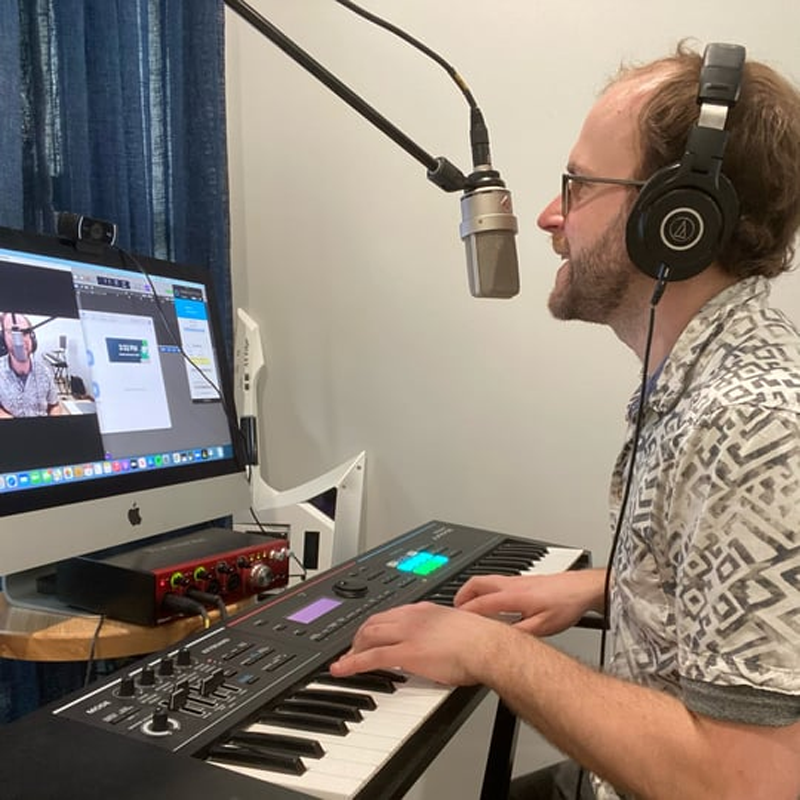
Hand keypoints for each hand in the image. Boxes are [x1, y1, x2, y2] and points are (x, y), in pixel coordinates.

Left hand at [330, 601, 504, 685]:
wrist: (487, 646)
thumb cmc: (482, 642)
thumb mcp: (457, 628)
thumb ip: (443, 632)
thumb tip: (442, 644)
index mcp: (425, 610)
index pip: (391, 613)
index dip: (376, 624)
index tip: (370, 632)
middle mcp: (413, 617)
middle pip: (374, 621)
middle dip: (359, 635)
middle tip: (353, 648)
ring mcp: (408, 633)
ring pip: (369, 635)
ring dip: (353, 648)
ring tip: (346, 660)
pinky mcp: (406, 652)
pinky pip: (372, 657)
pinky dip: (352, 663)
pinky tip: (342, 670)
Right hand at [454, 568, 605, 636]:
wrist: (582, 589)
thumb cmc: (565, 605)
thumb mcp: (543, 627)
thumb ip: (520, 634)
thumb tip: (502, 641)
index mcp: (513, 596)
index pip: (480, 603)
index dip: (464, 613)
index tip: (454, 621)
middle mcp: (512, 584)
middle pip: (477, 583)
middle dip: (462, 595)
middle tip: (455, 608)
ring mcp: (518, 580)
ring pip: (487, 580)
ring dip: (473, 590)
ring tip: (468, 603)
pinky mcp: (524, 579)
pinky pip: (497, 581)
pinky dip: (486, 589)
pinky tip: (492, 600)